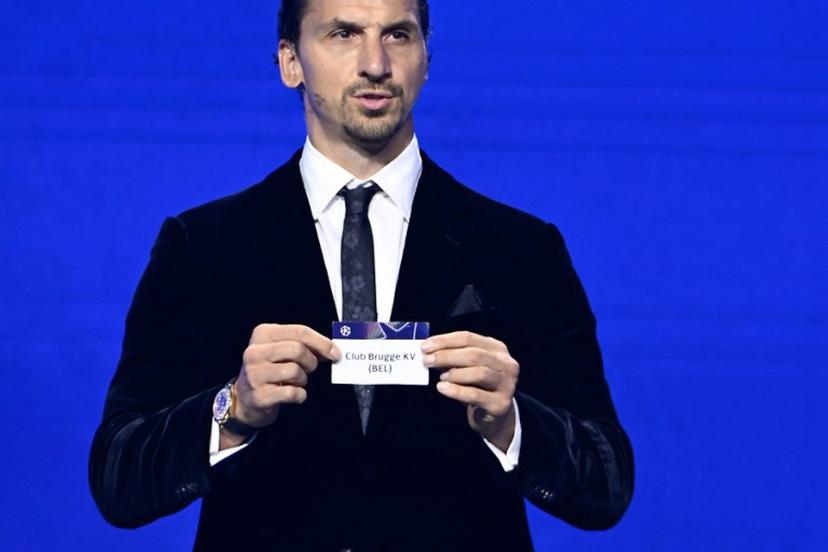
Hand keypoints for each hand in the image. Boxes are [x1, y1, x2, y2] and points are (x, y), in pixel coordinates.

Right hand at [221, 324, 340, 448]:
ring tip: (295, 381)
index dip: (322, 342)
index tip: (335, 352)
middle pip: (298, 350)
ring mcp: (254, 374)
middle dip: (311, 361)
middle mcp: (254, 352)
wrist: (245, 399)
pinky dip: (300, 395)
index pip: (299, 332)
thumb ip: (303, 344)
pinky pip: (292, 393)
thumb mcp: (281, 349)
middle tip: (310, 369)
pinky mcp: (259, 396)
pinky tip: (293, 394)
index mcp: (262, 334)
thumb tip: (332, 349)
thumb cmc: (270, 369)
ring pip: (295, 371)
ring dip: (303, 379)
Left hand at [422, 331, 518, 451]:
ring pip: (479, 373)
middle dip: (447, 356)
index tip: (425, 346)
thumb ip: (452, 358)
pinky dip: (456, 391)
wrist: (495, 416)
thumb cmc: (477, 386)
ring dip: (455, 373)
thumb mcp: (467, 368)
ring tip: (441, 378)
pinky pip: (475, 395)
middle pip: (474, 354)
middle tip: (427, 360)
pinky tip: (442, 388)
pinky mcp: (500, 404)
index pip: (468, 338)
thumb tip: (430, 352)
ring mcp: (507, 384)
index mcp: (497, 349)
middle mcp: (506, 364)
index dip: (445, 341)